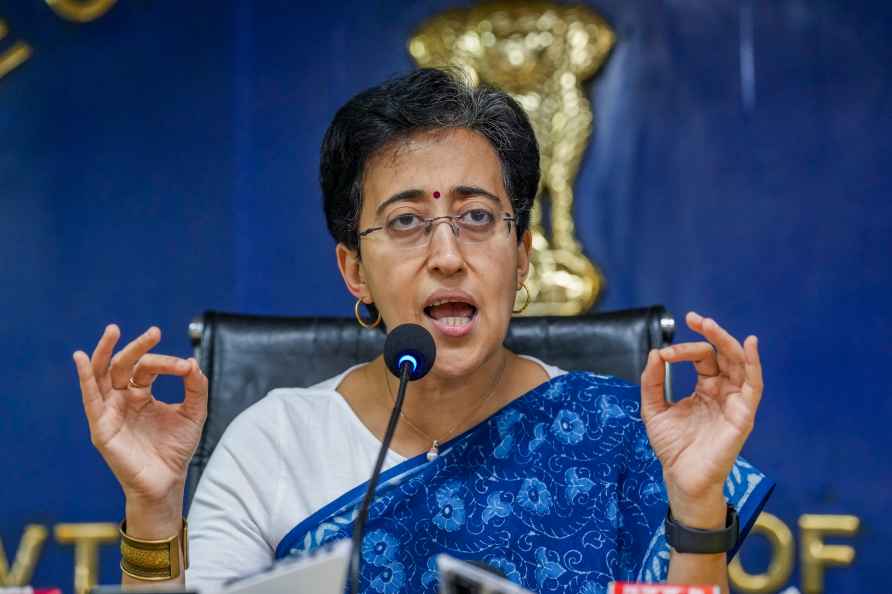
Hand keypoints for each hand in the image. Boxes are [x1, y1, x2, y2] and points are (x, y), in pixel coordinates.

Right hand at [73, 325, 207, 507]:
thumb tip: (192, 362)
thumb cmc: (176, 448)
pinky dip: (85, 377)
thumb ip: (196, 387)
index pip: (147, 368)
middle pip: (122, 365)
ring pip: (101, 375)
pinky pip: (90, 399)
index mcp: (141, 394)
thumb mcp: (194, 412)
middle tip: (154, 332)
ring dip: (105, 351)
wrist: (167, 481)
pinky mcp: (101, 427)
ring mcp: (109, 411)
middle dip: (137, 347)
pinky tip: (82, 358)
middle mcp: (122, 399)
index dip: (167, 363)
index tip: (186, 367)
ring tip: (112, 330)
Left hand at [640, 312, 762, 526]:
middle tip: (694, 318)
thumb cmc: (672, 446)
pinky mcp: (743, 415)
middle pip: (724, 354)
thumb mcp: (653, 408)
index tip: (664, 353)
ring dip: (727, 342)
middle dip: (711, 334)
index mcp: (705, 388)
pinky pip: (753, 386)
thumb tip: (654, 353)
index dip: (684, 349)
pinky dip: (754, 364)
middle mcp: (723, 392)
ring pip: (739, 364)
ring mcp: (735, 402)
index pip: (701, 357)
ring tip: (711, 325)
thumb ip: (652, 382)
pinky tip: (750, 345)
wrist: (680, 476)